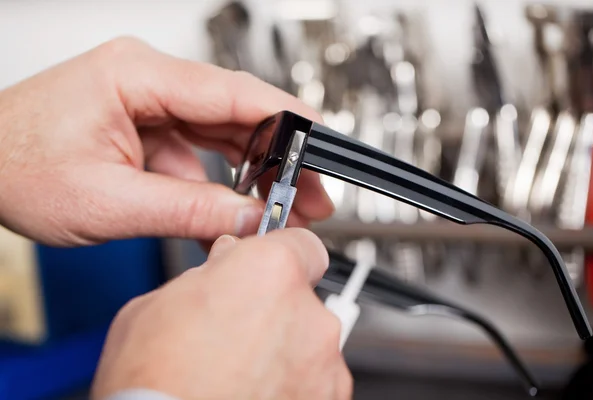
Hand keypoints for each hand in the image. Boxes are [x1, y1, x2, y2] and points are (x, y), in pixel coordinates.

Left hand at [0, 37, 332, 245]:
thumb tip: (248, 218)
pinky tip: (233, 203)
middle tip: (311, 193)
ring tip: (282, 203)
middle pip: (236, 111)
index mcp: (134, 74)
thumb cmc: (13, 167)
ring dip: (254, 168)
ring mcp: (147, 99)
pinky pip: (197, 145)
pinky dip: (220, 175)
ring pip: (222, 130)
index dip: (287, 118)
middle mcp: (146, 78)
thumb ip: (188, 210)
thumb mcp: (108, 201)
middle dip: (280, 155)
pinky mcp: (144, 122)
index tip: (323, 143)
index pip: (232, 91)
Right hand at [91, 228, 351, 399]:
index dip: (279, 253)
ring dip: (282, 347)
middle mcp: (308, 314)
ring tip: (237, 371)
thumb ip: (205, 275)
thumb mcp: (155, 305)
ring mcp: (323, 363)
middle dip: (272, 306)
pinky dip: (290, 383)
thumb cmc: (153, 385)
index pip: (301, 243)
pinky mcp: (328, 399)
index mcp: (269, 272)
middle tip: (234, 329)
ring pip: (308, 339)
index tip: (264, 265)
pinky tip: (251, 392)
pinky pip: (313, 378)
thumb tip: (223, 265)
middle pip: (301, 294)